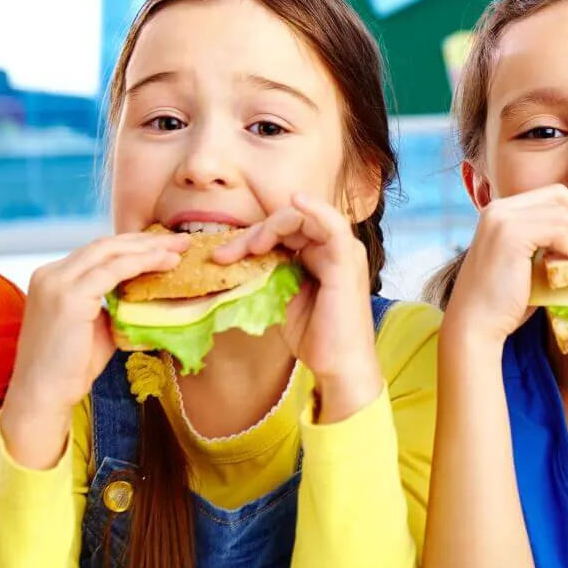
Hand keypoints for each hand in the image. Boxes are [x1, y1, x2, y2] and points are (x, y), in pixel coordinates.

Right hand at [0, 231, 188, 468]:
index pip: (97, 252)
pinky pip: (113, 270)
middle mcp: (51, 273)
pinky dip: (142, 262)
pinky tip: (164, 262)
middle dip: (145, 240)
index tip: (163, 246)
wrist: (43, 395)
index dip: (132, 246)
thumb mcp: (94, 327)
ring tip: (178, 249)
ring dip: (148, 248)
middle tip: (180, 240)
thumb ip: (111, 305)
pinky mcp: (68, 295)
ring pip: (110, 252)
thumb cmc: (70, 368)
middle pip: (105, 245)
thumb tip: (143, 294)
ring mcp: (57, 282)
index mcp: (52, 278)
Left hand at [212, 193, 379, 422]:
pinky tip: (297, 200)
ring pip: (302, 220)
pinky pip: (333, 226)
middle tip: (225, 255)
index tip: (221, 257)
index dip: (249, 238)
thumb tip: (234, 261)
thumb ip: (266, 273)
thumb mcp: (280, 297)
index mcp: (316, 253)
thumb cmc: (313, 336)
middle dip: (252, 234)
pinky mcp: (346, 261)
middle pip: (287, 223)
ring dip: (270, 228)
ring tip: (250, 248)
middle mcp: (331, 247)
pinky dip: (316, 209)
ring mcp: (341, 251)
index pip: (280, 231)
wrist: (337, 367)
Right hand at [446, 185, 567, 350]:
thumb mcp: (530, 265)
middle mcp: (498, 209)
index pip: (550, 197)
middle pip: (558, 197)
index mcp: (500, 212)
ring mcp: (502, 219)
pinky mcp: (509, 235)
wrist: (475, 323)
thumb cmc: (503, 302)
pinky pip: (557, 231)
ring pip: (561, 214)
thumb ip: (552, 247)